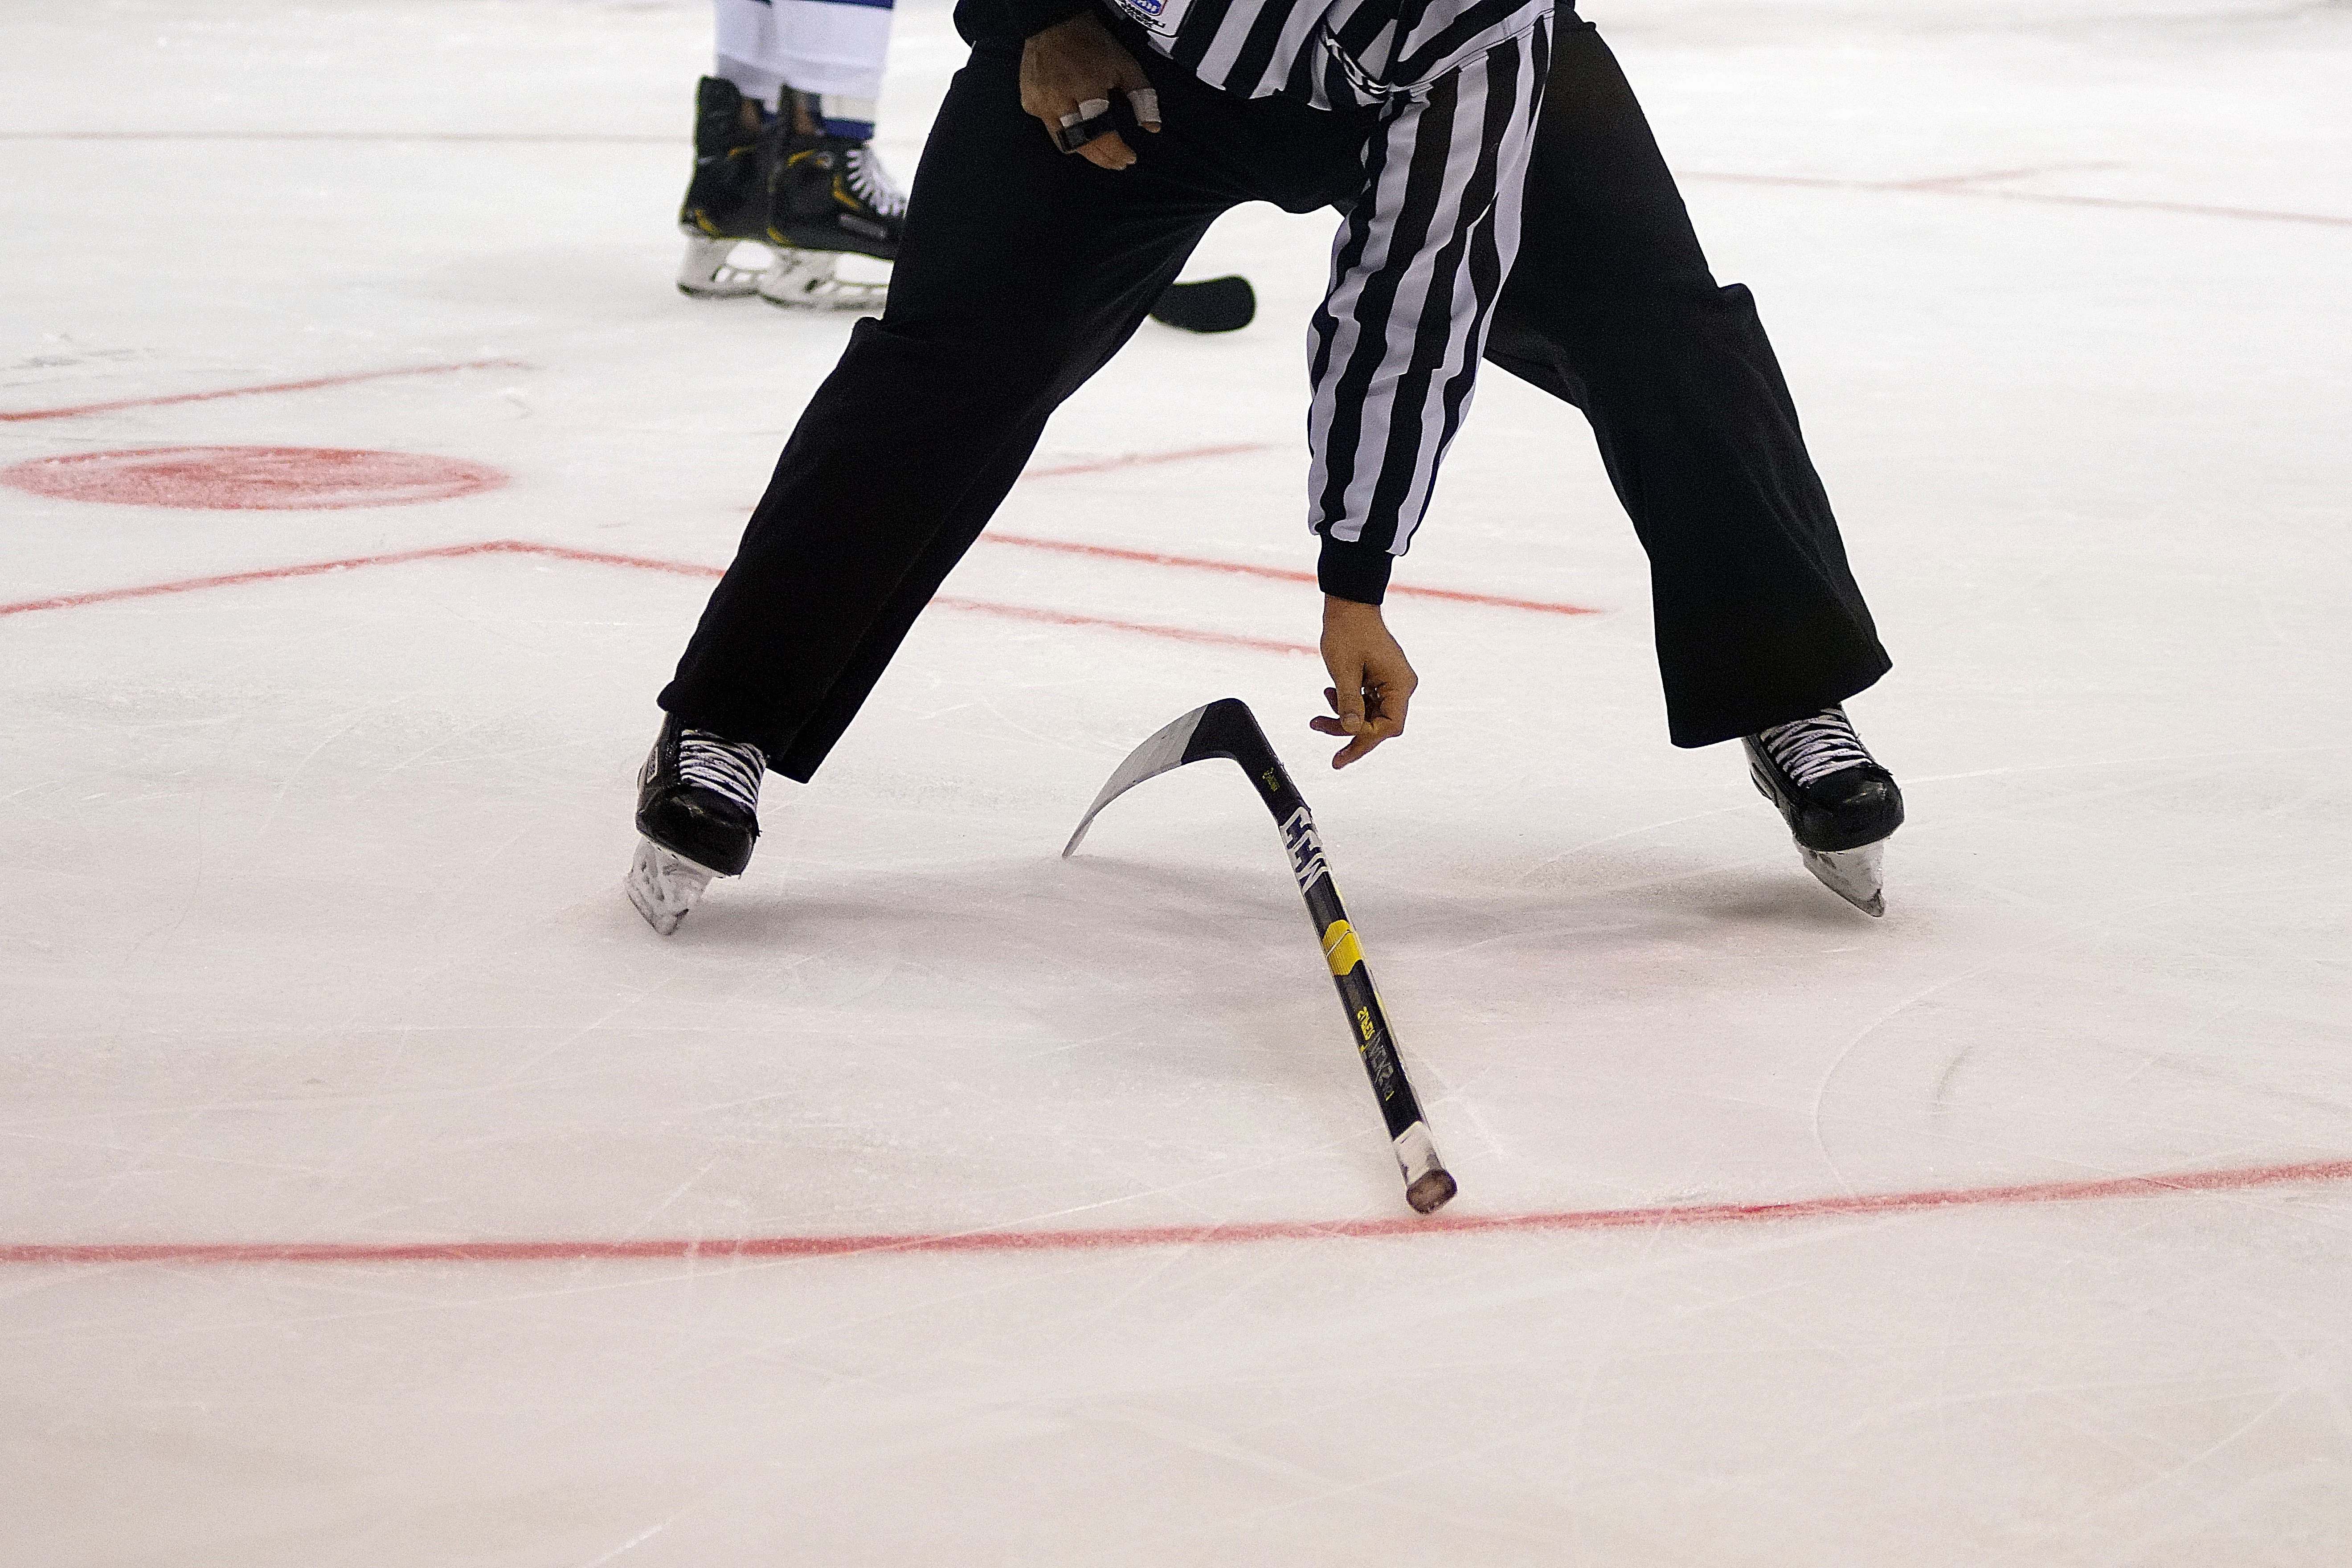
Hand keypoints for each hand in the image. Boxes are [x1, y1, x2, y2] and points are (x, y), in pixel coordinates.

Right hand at [1020, 13, 1161, 170]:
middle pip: (1081, 144)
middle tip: (1117, 161)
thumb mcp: (1124, 64)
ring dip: (1085, 150)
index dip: (1116, 152)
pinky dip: (1067, 132)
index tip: (1128, 157)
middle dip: (1102, 157)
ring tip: (1102, 151)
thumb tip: (1152, 126)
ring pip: (1064, 142)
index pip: (1100, 133)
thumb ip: (1142, 96)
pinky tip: (1079, 129)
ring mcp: (1041, 103)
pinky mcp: (1030, 104)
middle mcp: (1059, 99)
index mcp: (1085, 87)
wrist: (1053, 23)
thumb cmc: (1089, 41)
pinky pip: (1050, 128)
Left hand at [1310, 596, 1417, 768]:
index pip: (1388, 727)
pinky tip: (1329, 693)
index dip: (1364, 743)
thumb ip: (1349, 703)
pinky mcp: (1380, 680)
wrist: (1348, 604)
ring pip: (1370, 715)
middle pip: (1379, 725)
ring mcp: (1391, 683)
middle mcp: (1401, 686)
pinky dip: (1347, 704)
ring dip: (1344, 717)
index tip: (1340, 756)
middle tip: (1319, 729)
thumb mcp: (1344, 671)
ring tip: (1318, 712)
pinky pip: (1367, 703)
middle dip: (1350, 731)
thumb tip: (1352, 731)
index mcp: (1400, 684)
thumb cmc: (1347, 632)